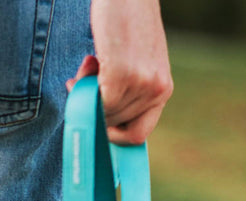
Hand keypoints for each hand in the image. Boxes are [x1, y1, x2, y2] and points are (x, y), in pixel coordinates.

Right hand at [68, 0, 172, 144]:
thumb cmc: (126, 19)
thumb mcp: (136, 59)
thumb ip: (130, 86)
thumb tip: (103, 115)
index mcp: (162, 90)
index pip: (139, 135)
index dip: (114, 134)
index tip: (97, 117)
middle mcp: (157, 91)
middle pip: (117, 126)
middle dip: (96, 109)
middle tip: (86, 80)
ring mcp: (142, 84)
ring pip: (105, 113)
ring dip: (87, 93)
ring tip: (89, 65)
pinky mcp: (123, 74)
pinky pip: (98, 102)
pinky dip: (83, 88)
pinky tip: (86, 65)